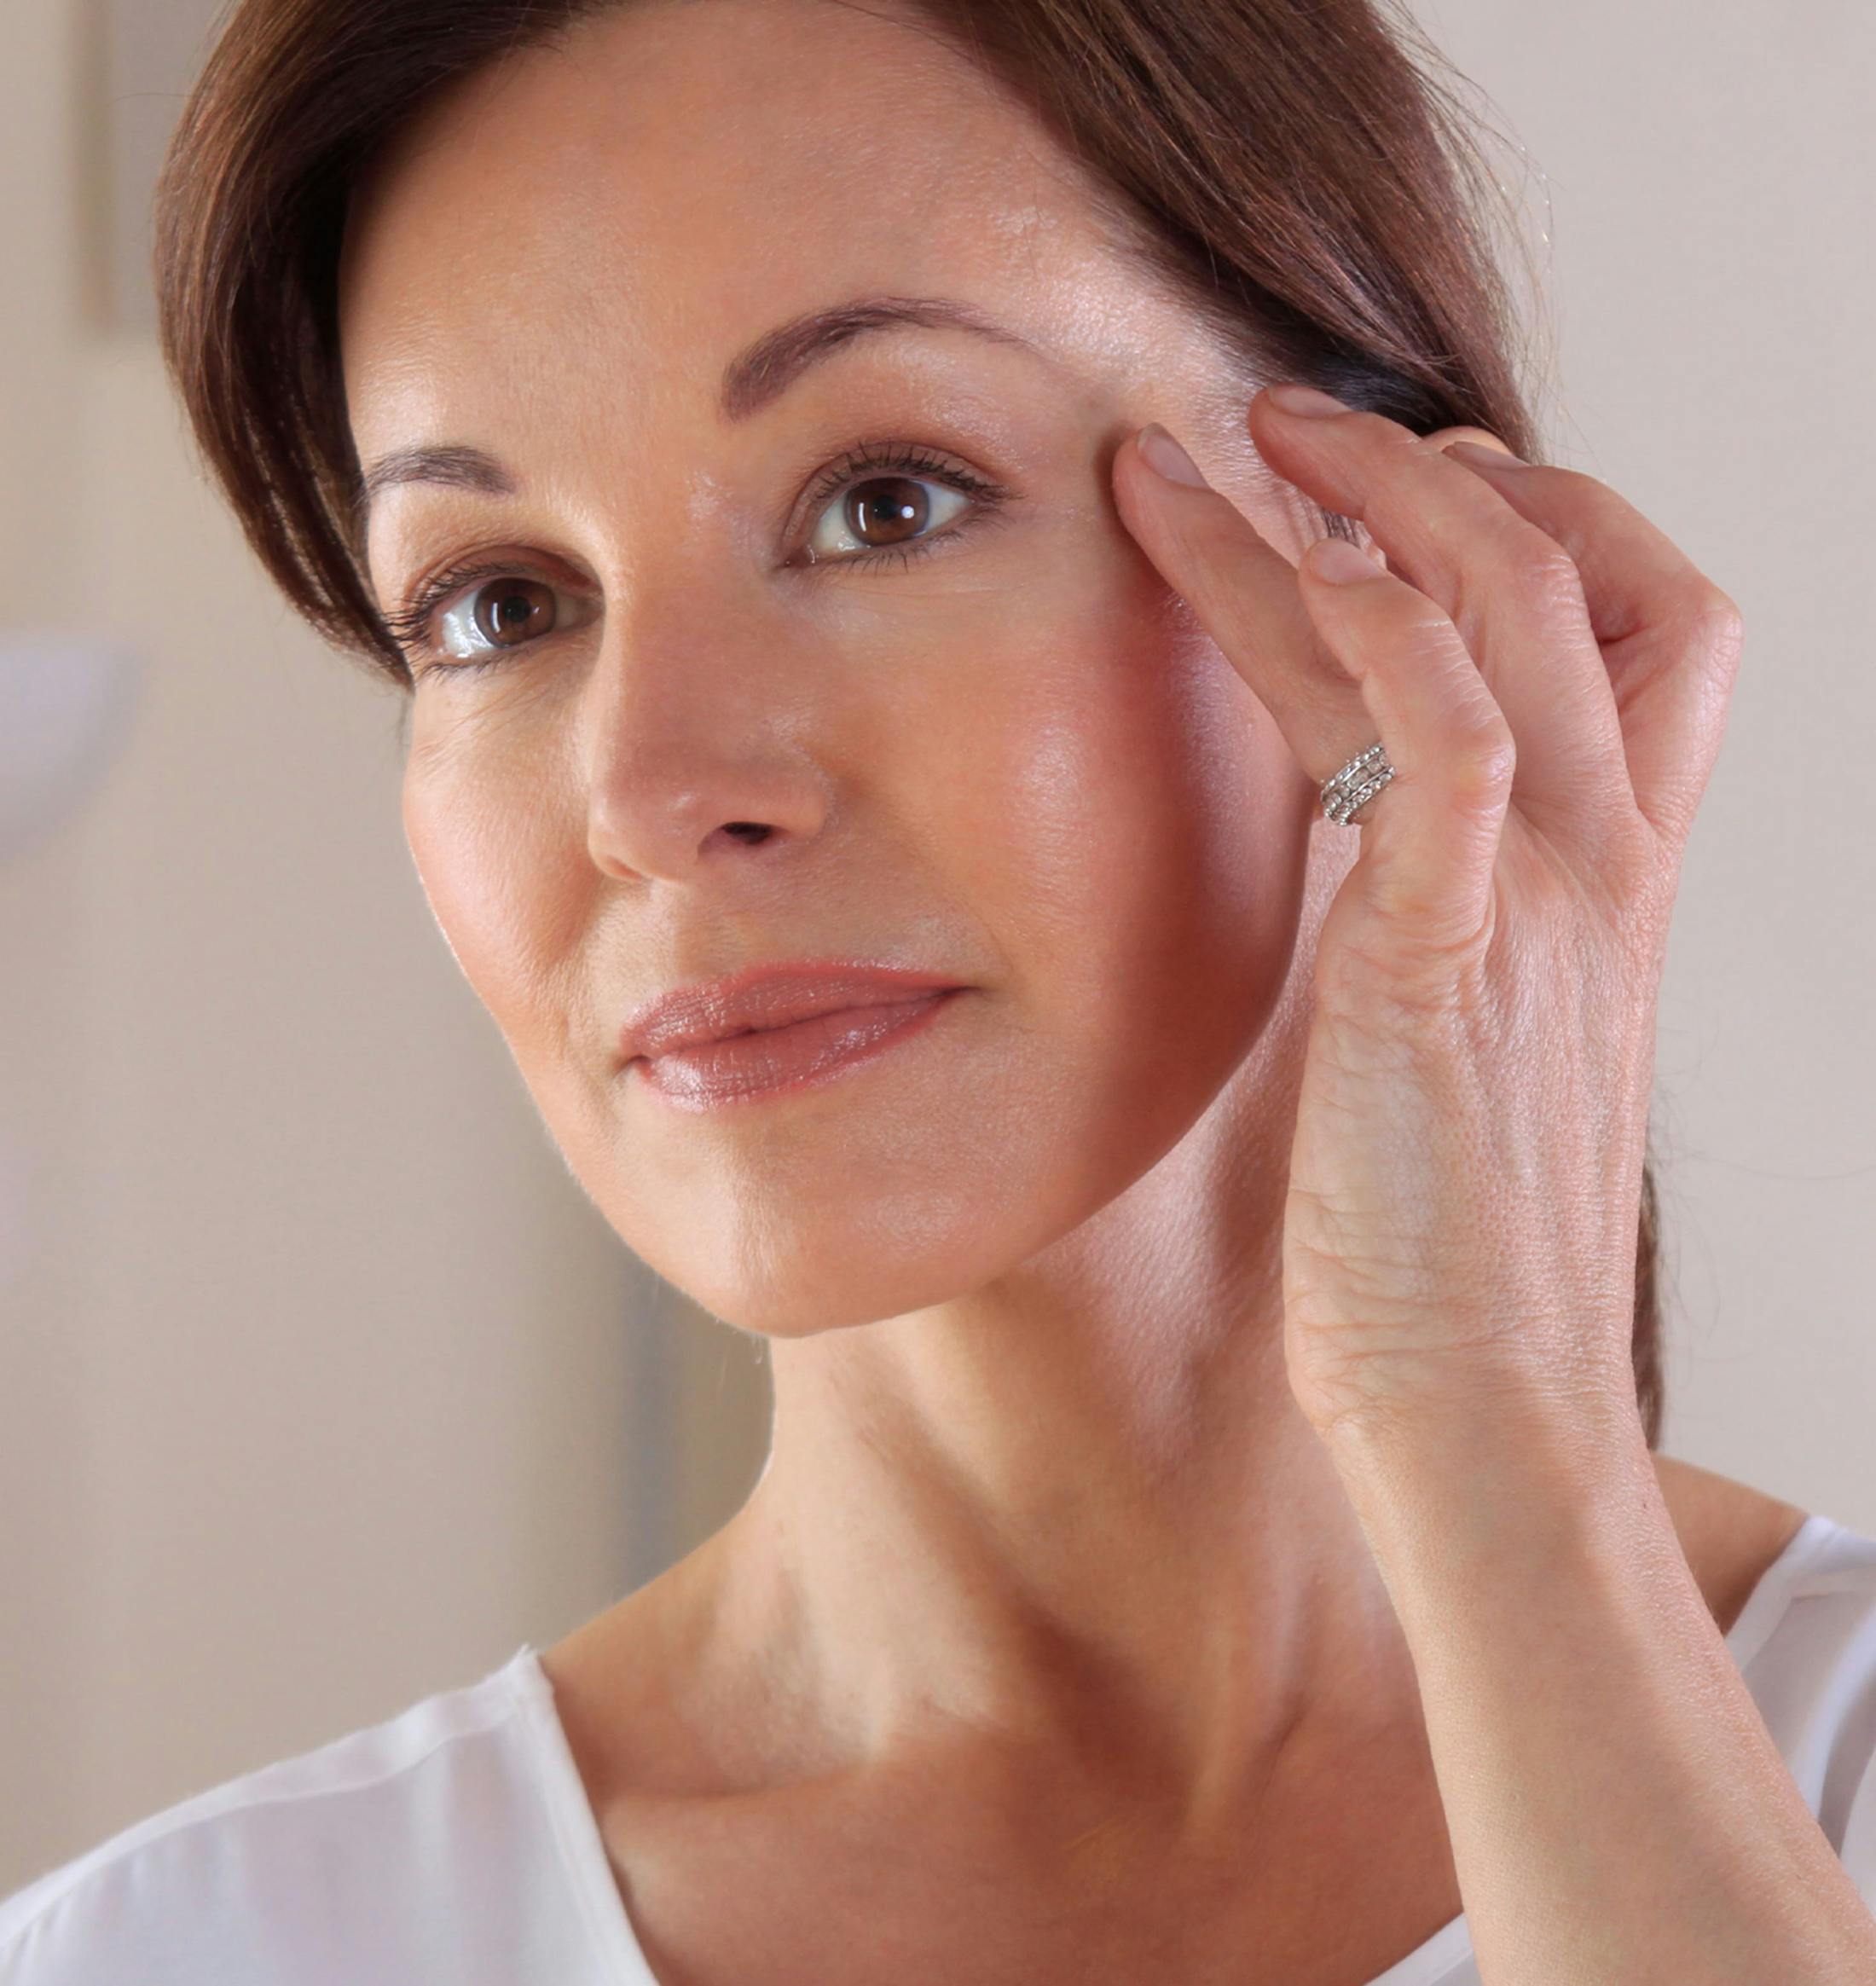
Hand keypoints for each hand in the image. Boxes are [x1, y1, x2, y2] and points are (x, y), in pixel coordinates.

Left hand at [1111, 386, 1744, 1446]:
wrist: (1482, 1402)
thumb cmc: (1444, 1236)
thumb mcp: (1458, 1036)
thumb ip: (1429, 912)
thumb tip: (1356, 835)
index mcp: (1601, 875)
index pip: (1637, 623)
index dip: (1529, 521)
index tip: (1391, 490)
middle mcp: (1597, 861)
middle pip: (1582, 574)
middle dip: (1433, 468)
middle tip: (1291, 414)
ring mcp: (1540, 901)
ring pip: (1498, 616)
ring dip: (1363, 499)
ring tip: (1230, 433)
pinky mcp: (1449, 958)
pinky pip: (1442, 739)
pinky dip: (1366, 628)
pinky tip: (1262, 556)